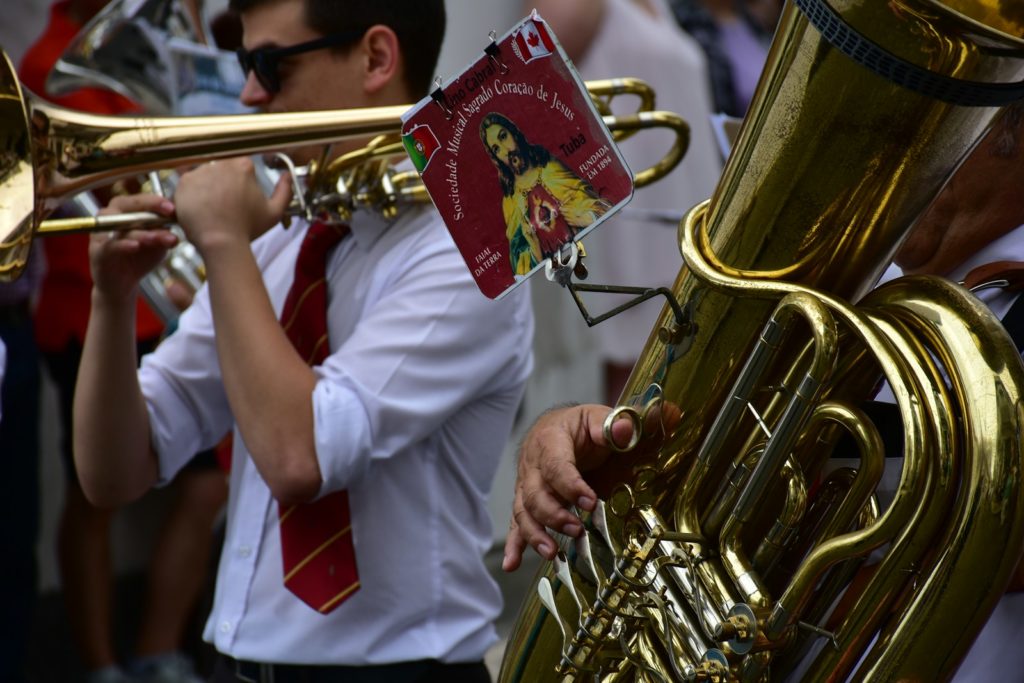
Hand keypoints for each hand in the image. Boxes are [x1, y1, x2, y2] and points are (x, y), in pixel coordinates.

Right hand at [90, 194, 178, 303]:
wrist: (122, 284)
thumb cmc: (139, 258)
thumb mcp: (158, 244)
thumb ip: (166, 233)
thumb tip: (180, 222)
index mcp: (124, 210)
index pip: (139, 199)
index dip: (156, 200)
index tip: (173, 207)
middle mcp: (109, 217)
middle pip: (126, 205)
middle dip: (149, 206)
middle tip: (169, 211)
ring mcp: (101, 233)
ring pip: (121, 226)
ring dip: (143, 231)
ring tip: (160, 237)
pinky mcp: (97, 252)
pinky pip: (110, 245)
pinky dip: (124, 244)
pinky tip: (136, 245)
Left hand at [173, 157, 291, 254]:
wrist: (221, 242)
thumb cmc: (247, 229)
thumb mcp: (275, 212)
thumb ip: (285, 191)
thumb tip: (287, 175)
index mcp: (244, 167)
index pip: (241, 167)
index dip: (240, 183)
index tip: (239, 195)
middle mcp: (221, 164)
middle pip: (222, 169)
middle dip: (223, 184)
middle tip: (224, 204)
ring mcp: (201, 172)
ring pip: (204, 175)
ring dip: (207, 188)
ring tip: (211, 208)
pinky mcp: (184, 182)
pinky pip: (187, 183)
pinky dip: (192, 194)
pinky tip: (200, 208)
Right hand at [502, 403, 633, 571]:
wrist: (557, 427)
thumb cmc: (580, 426)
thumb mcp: (597, 417)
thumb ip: (612, 424)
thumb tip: (625, 430)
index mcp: (549, 440)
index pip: (555, 465)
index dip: (570, 485)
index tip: (589, 501)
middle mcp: (532, 464)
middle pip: (535, 494)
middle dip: (554, 515)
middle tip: (576, 529)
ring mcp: (526, 484)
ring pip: (523, 511)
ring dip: (535, 534)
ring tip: (552, 552)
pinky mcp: (526, 500)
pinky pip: (517, 522)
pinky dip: (514, 544)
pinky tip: (511, 564)